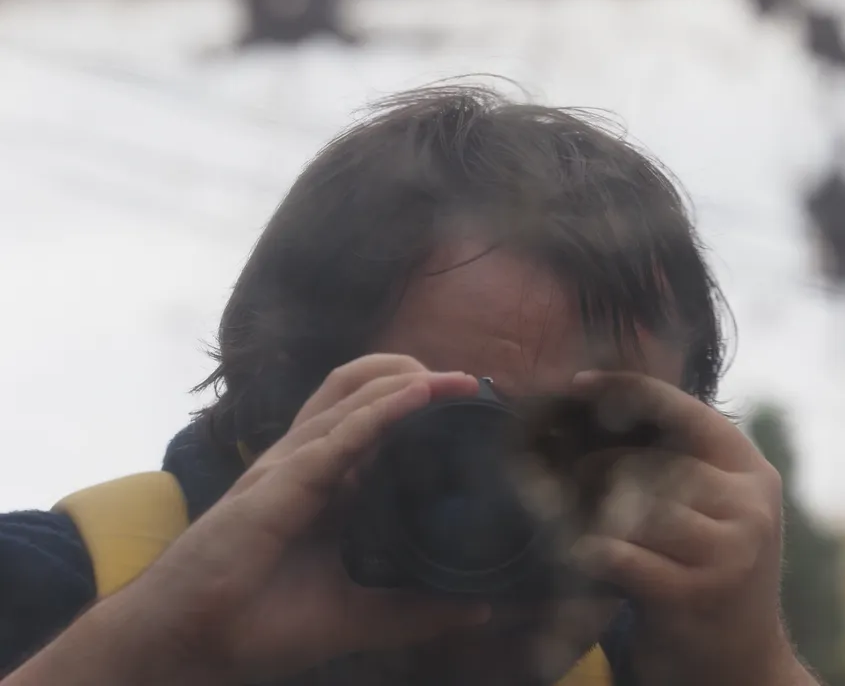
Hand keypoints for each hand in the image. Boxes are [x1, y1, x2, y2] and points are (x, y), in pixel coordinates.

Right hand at [85, 355, 489, 683]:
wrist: (188, 646)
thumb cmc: (257, 623)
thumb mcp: (355, 615)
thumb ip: (413, 610)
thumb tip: (478, 610)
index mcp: (327, 485)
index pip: (376, 423)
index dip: (423, 406)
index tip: (476, 411)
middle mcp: (309, 463)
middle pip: (362, 392)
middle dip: (417, 375)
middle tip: (473, 389)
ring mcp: (291, 465)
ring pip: (352, 399)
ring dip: (409, 382)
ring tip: (460, 381)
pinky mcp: (278, 481)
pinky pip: (337, 434)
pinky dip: (381, 410)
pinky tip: (419, 395)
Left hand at [568, 372, 810, 685]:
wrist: (740, 669)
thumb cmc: (704, 577)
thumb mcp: (709, 511)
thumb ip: (674, 465)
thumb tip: (599, 407)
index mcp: (750, 471)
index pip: (684, 411)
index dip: (627, 390)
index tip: (578, 386)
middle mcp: (749, 504)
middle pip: (646, 462)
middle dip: (592, 471)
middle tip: (562, 486)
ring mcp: (730, 549)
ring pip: (632, 507)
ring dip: (590, 517)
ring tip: (576, 528)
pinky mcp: (699, 592)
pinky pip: (620, 554)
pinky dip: (591, 555)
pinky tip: (584, 559)